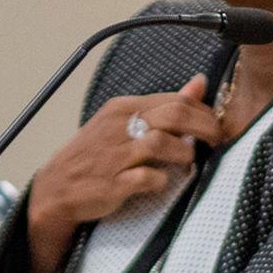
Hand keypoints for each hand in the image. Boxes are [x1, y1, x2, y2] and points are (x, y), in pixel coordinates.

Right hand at [26, 73, 221, 272]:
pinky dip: (161, 180)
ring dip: (185, 153)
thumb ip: (165, 105)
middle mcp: (119, 127)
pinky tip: (162, 181)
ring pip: (163, 143)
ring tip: (188, 162)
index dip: (203, 113)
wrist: (55, 190)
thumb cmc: (96, 155)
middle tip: (217, 141)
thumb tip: (200, 83)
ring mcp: (115, 155)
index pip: (174, 100)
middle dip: (205, 128)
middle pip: (175, 116)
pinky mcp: (112, 183)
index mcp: (123, 109)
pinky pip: (147, 177)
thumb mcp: (125, 122)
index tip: (215, 125)